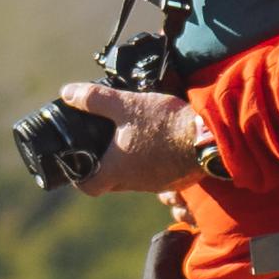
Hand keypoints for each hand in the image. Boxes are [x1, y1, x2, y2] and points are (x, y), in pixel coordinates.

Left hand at [57, 80, 209, 198]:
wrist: (209, 138)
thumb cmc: (166, 125)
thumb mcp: (128, 106)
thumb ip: (96, 99)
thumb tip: (69, 92)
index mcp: (117, 169)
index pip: (88, 186)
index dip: (78, 177)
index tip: (77, 163)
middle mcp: (135, 182)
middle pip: (111, 183)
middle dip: (104, 167)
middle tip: (103, 146)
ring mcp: (158, 183)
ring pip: (135, 179)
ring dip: (131, 164)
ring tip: (134, 139)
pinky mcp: (176, 179)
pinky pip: (158, 175)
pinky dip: (153, 162)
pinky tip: (159, 143)